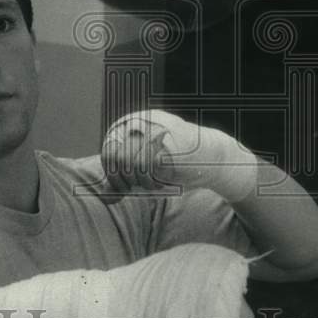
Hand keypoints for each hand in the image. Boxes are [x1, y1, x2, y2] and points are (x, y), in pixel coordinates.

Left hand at [101, 109, 257, 201]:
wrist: (214, 157)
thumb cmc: (177, 164)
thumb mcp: (145, 169)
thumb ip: (124, 177)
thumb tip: (102, 196)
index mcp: (132, 122)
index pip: (108, 150)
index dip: (113, 174)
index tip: (125, 186)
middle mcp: (141, 121)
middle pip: (115, 157)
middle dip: (124, 180)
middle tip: (139, 188)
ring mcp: (155, 130)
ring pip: (129, 163)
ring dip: (139, 182)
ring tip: (154, 184)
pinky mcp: (169, 143)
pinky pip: (147, 168)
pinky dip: (151, 183)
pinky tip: (162, 183)